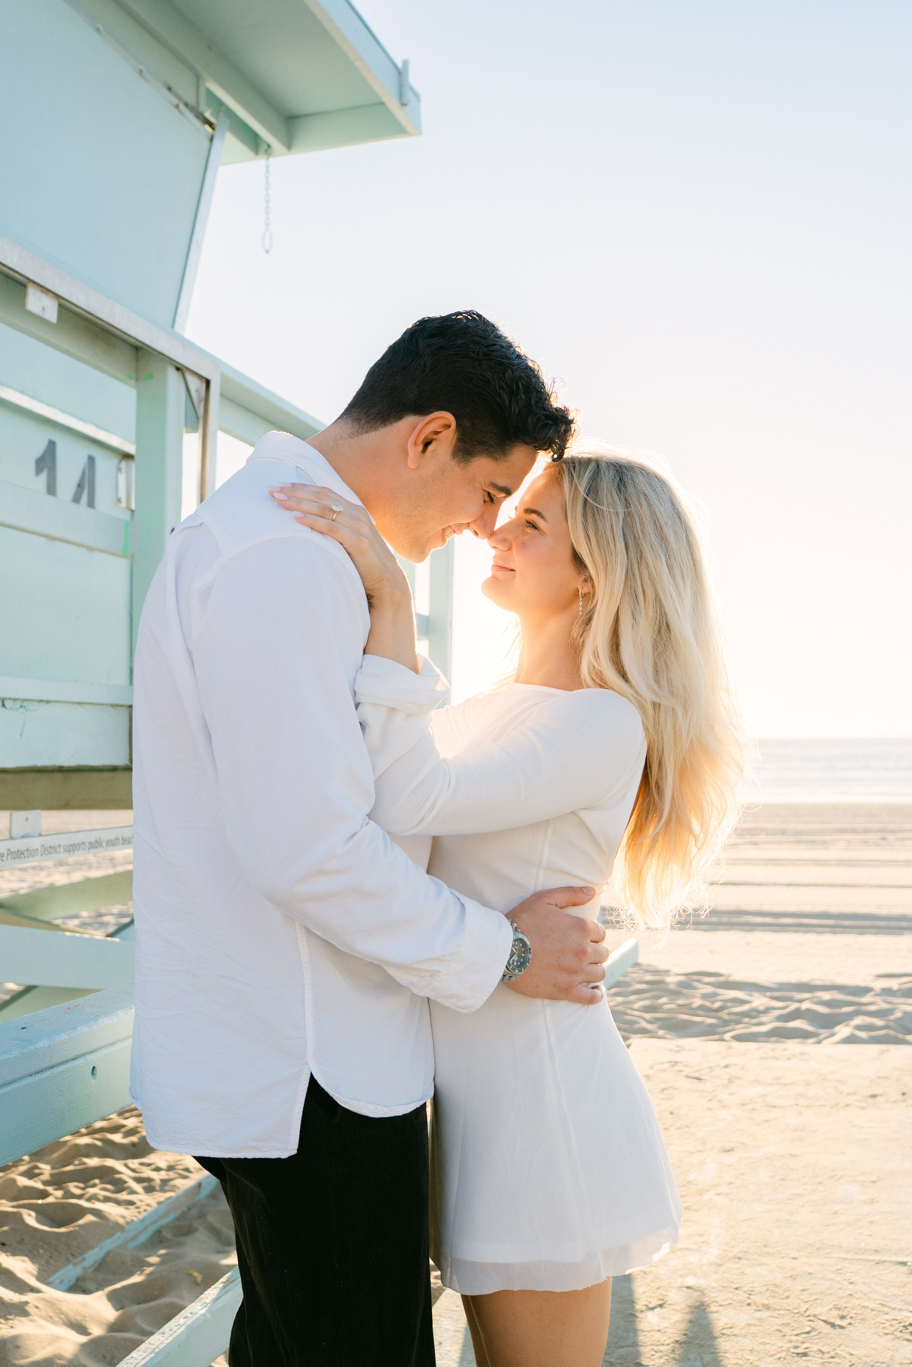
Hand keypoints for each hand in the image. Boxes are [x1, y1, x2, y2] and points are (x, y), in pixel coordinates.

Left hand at [269, 485, 410, 608]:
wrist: (387, 582)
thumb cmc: (364, 562)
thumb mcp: (349, 539)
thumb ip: (336, 528)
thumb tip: (309, 523)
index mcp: (354, 510)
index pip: (324, 492)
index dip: (302, 487)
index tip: (280, 486)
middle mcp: (357, 513)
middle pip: (321, 496)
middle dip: (295, 491)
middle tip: (272, 490)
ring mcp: (359, 526)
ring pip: (324, 509)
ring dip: (299, 503)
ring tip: (279, 501)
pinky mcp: (358, 542)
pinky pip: (331, 528)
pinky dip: (313, 521)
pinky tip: (296, 518)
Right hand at [507, 888, 607, 1005]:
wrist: (502, 949)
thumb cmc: (522, 921)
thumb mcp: (544, 899)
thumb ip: (571, 893)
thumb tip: (592, 892)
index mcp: (581, 928)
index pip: (601, 933)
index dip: (592, 933)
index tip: (583, 936)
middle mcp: (582, 951)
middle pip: (602, 953)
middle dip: (594, 951)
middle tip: (582, 951)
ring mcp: (575, 972)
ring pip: (599, 973)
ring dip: (595, 969)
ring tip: (587, 969)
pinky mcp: (566, 990)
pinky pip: (591, 997)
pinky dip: (596, 995)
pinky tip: (595, 991)